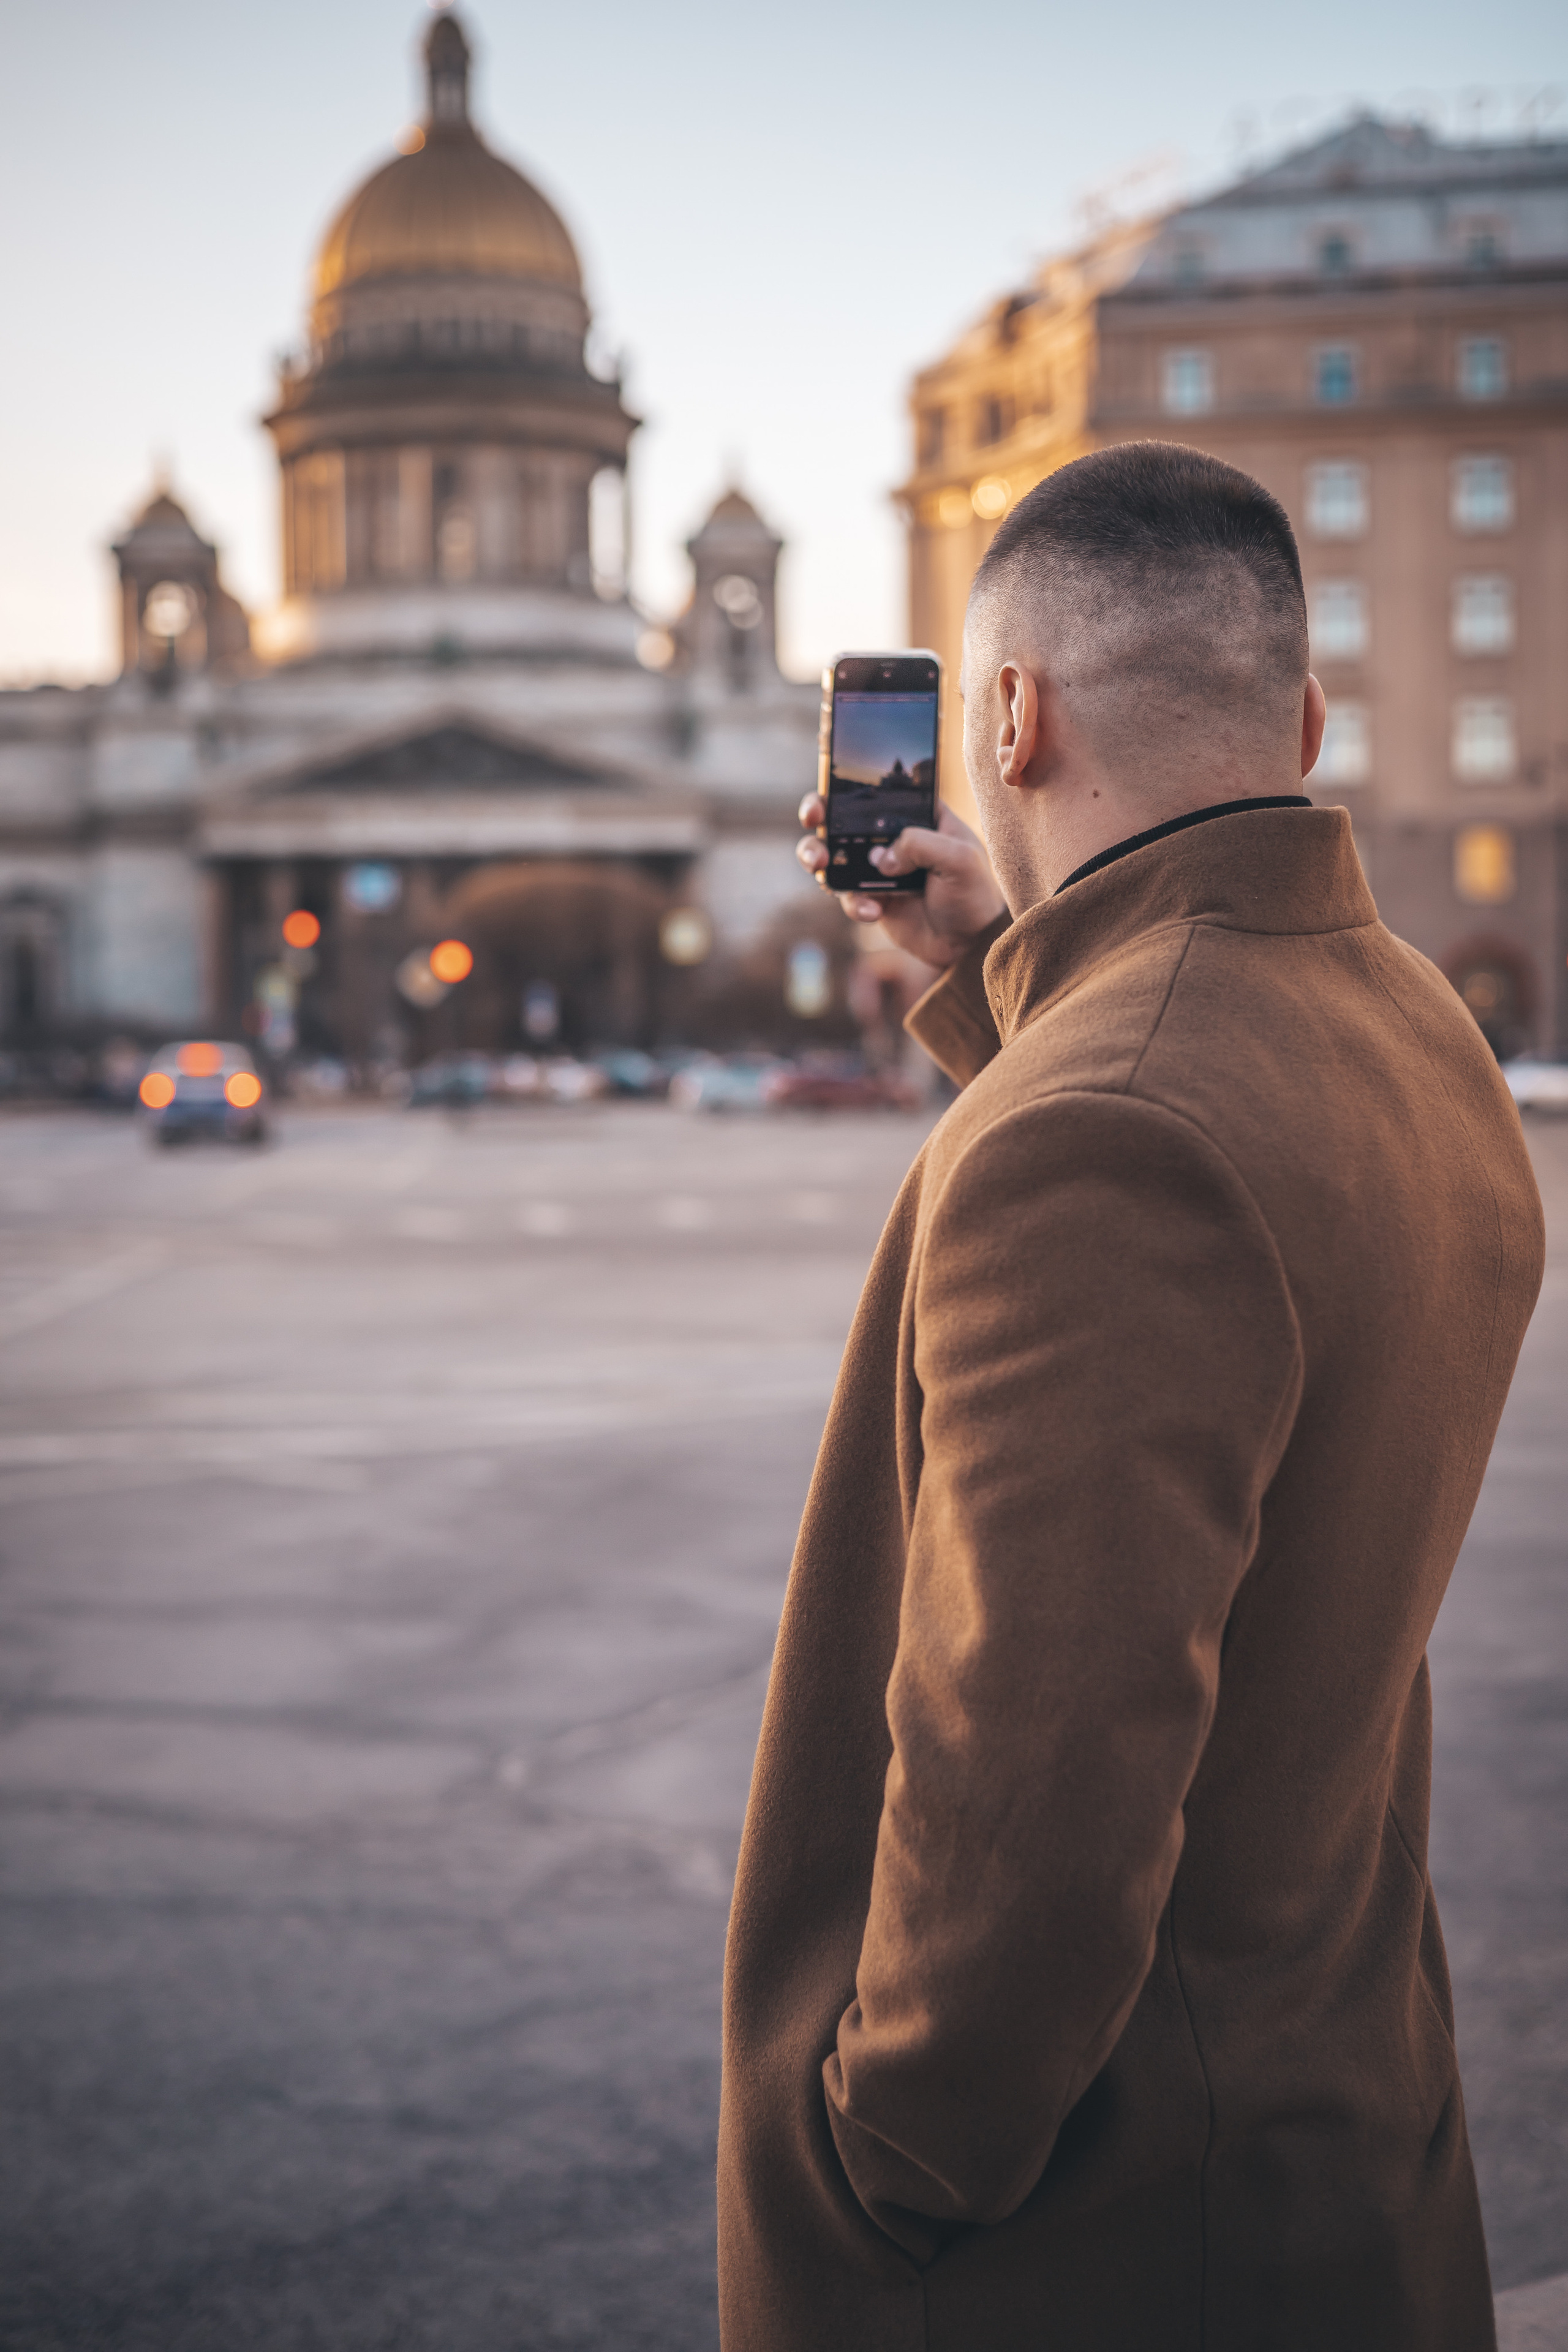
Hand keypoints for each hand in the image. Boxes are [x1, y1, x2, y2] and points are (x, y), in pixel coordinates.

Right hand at [796, 795, 1007, 969]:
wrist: (969, 945)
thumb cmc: (974, 894)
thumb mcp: (960, 859)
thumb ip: (921, 844)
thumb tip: (881, 857)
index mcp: (918, 816)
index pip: (881, 789)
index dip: (851, 782)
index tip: (832, 784)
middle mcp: (893, 837)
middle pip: (843, 815)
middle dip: (818, 812)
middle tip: (813, 817)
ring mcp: (878, 867)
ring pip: (833, 853)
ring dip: (816, 854)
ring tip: (820, 865)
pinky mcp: (870, 897)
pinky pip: (846, 894)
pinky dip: (853, 903)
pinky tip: (873, 912)